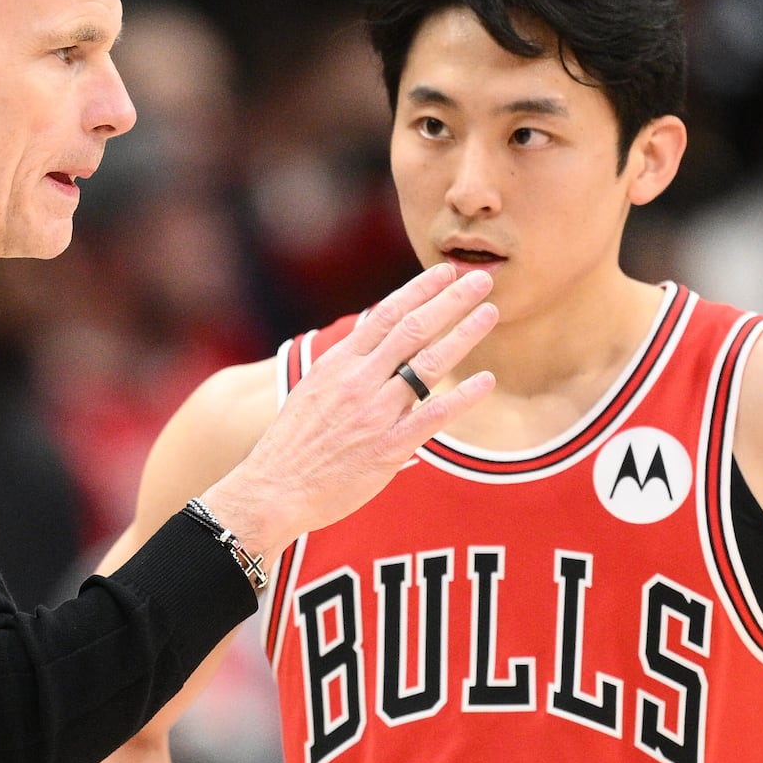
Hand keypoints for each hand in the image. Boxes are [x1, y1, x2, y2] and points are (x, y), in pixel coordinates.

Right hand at [203, 265, 497, 557]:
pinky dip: (462, 396)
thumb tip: (372, 346)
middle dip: (450, 300)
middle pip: (413, 329)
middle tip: (481, 279)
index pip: (386, 314)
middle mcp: (358, 381)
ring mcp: (374, 413)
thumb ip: (346, 368)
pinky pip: (432, 415)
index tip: (445, 272)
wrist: (273, 490)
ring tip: (489, 313)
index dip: (419, 290)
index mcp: (339, 363)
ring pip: (427, 364)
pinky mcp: (387, 448)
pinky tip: (486, 381)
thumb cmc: (293, 445)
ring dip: (463, 335)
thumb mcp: (313, 391)